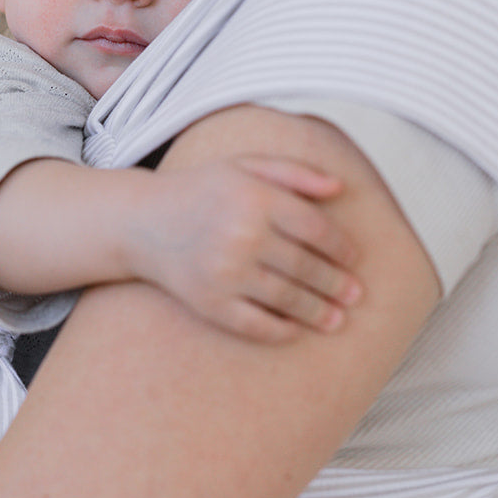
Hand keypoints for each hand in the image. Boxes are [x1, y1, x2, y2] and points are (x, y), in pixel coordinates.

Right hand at [133, 154, 360, 342]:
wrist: (142, 222)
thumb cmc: (201, 191)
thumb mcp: (244, 165)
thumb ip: (293, 172)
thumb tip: (340, 186)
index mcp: (255, 197)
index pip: (315, 228)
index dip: (341, 247)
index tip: (353, 259)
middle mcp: (241, 234)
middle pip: (306, 266)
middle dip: (337, 284)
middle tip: (355, 295)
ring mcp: (224, 272)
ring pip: (287, 298)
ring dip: (318, 312)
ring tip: (337, 320)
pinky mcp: (209, 302)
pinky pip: (255, 324)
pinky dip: (280, 331)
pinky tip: (296, 331)